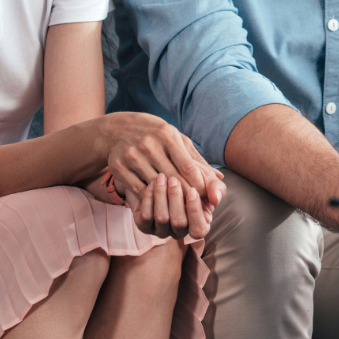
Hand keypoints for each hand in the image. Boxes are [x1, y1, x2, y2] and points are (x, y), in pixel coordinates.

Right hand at [102, 111, 224, 209]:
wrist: (118, 129)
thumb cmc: (156, 136)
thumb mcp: (177, 140)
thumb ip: (197, 160)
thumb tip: (220, 180)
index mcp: (167, 134)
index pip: (187, 166)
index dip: (199, 184)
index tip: (208, 198)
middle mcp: (149, 144)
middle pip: (173, 178)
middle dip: (187, 195)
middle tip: (197, 208)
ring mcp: (132, 155)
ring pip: (156, 186)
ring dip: (169, 200)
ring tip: (180, 209)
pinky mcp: (118, 167)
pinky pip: (138, 190)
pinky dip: (150, 200)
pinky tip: (159, 205)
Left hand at [131, 173, 213, 239]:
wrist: (164, 169)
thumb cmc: (190, 175)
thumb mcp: (205, 178)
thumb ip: (215, 187)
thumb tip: (216, 199)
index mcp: (197, 224)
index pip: (199, 230)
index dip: (195, 212)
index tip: (192, 190)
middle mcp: (179, 231)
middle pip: (179, 223)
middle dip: (176, 199)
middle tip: (173, 179)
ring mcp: (161, 230)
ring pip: (162, 219)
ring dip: (161, 196)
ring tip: (161, 177)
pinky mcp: (145, 225)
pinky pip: (146, 217)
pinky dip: (149, 199)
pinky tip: (152, 183)